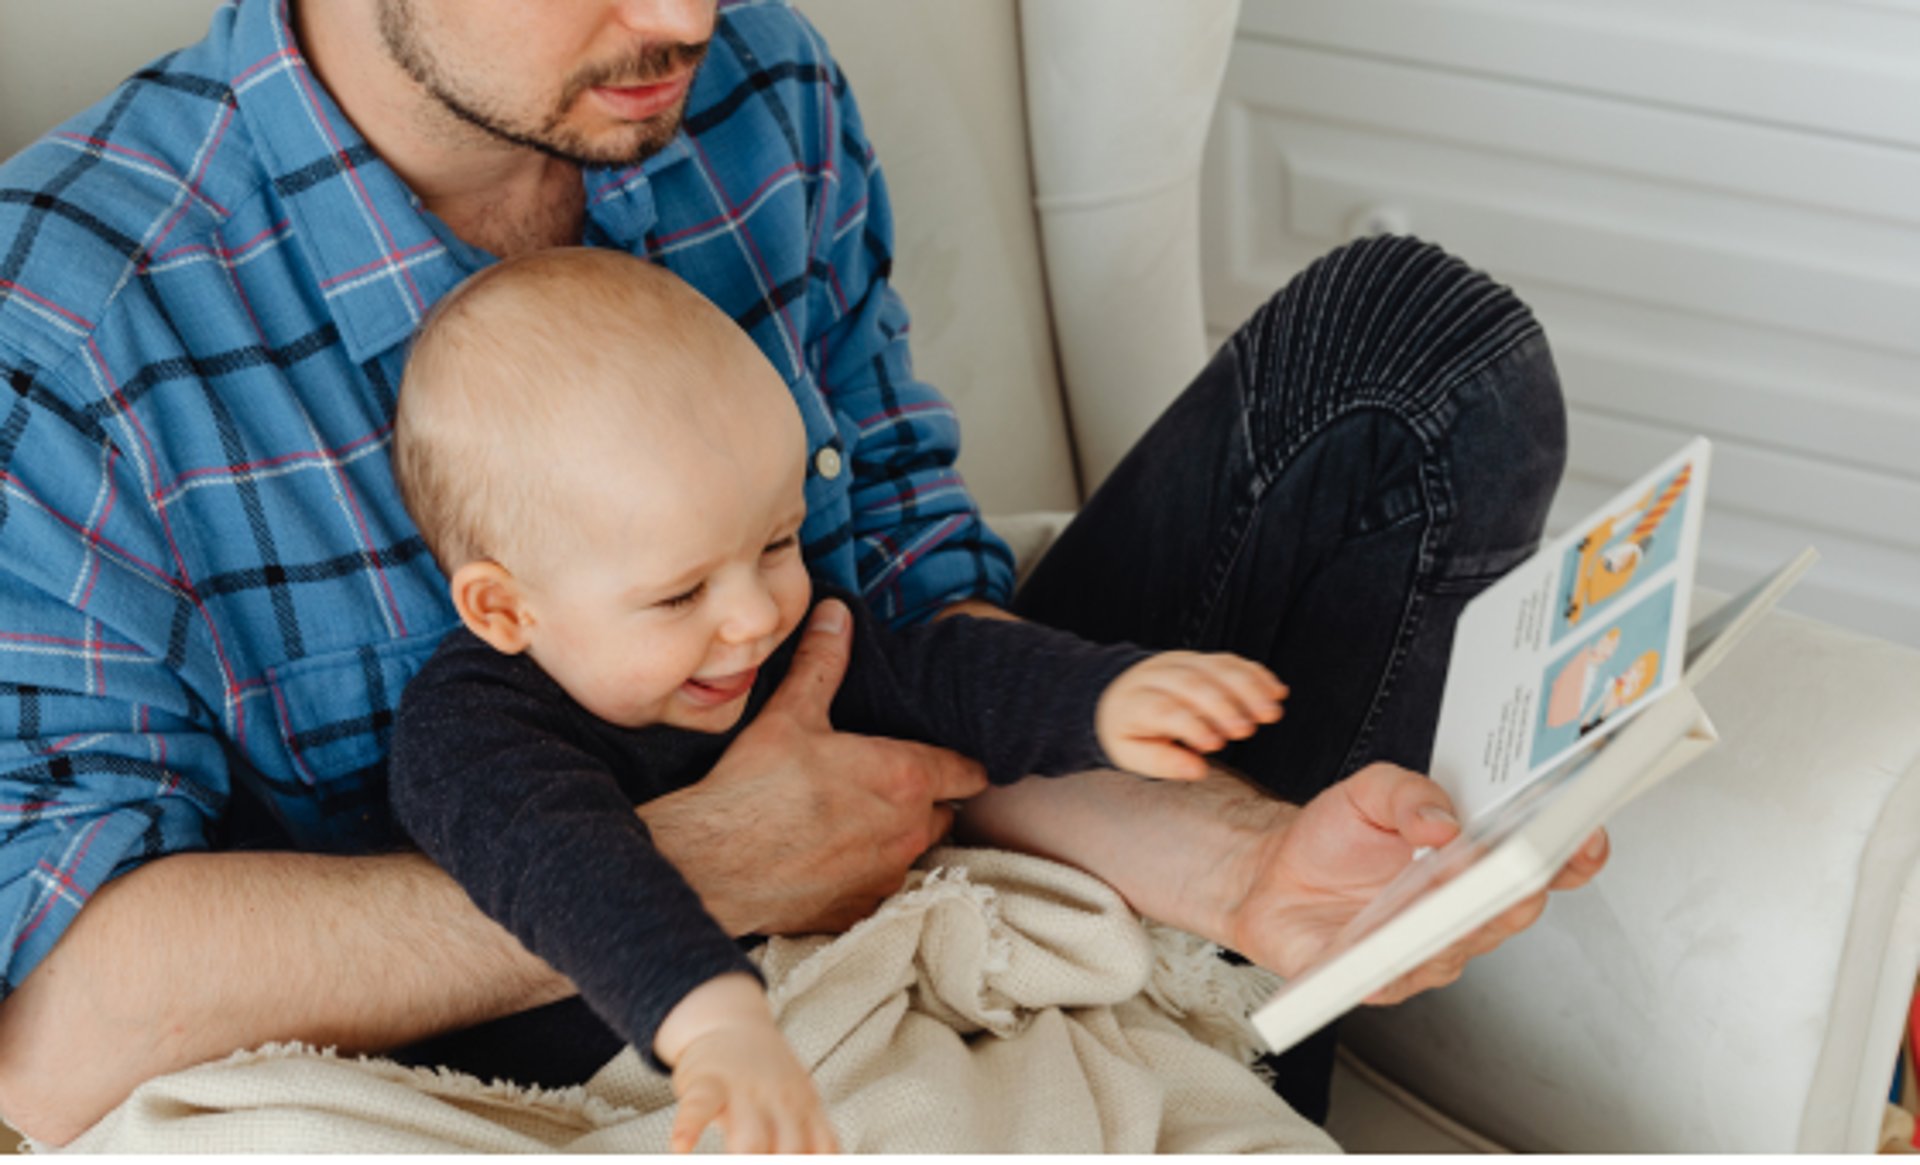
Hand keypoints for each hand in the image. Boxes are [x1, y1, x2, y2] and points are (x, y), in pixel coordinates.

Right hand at [640, 599, 988, 936]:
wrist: (712, 865)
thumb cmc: (755, 787)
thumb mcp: (791, 713)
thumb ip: (824, 662)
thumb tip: (838, 613)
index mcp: (905, 778)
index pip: (967, 772)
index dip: (960, 762)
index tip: (946, 758)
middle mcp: (909, 832)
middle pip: (944, 813)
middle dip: (925, 800)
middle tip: (885, 782)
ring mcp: (886, 876)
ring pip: (912, 852)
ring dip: (896, 837)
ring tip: (854, 820)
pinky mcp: (859, 911)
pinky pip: (879, 888)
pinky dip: (865, 873)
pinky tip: (830, 858)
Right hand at [658, 976, 838, 1153]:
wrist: (730, 1024)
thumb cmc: (765, 1078)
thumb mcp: (798, 1103)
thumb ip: (809, 1142)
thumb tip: (824, 1160)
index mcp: (807, 1108)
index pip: (823, 1150)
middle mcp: (780, 1101)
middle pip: (790, 1150)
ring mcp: (744, 1090)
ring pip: (750, 1138)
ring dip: (745, 1162)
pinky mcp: (706, 1081)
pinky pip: (699, 1107)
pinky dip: (689, 1128)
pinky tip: (681, 1147)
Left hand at [1096, 652, 1286, 779]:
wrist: (1120, 693)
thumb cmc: (1130, 730)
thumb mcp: (1132, 754)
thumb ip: (1163, 762)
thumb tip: (1198, 769)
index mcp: (1135, 701)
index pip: (1164, 709)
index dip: (1191, 725)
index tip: (1215, 745)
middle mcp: (1157, 675)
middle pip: (1193, 683)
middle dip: (1223, 706)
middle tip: (1247, 731)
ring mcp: (1180, 661)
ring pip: (1216, 667)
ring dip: (1248, 688)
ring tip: (1271, 713)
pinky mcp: (1200, 657)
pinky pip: (1230, 660)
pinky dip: (1255, 674)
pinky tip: (1276, 692)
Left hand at [1218, 763, 1608, 1002]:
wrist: (1272, 873)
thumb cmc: (1334, 836)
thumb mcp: (1369, 791)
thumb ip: (1408, 792)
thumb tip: (1442, 819)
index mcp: (1475, 866)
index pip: (1542, 866)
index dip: (1571, 853)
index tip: (1583, 832)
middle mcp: (1460, 915)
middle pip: (1511, 910)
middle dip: (1518, 884)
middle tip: (1515, 858)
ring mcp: (1424, 952)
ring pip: (1460, 944)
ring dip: (1459, 919)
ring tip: (1451, 887)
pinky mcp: (1377, 981)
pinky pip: (1394, 975)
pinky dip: (1394, 958)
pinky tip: (1388, 940)